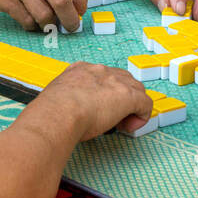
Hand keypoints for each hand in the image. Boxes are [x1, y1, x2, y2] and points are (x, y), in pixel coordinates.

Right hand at [38, 62, 152, 139]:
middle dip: (120, 98)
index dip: (104, 93)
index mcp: (79, 70)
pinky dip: (141, 116)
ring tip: (121, 124)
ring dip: (131, 107)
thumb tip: (63, 115)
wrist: (59, 112)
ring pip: (136, 90)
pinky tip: (130, 127)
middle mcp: (99, 71)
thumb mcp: (56, 99)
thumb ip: (64, 102)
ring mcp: (116, 82)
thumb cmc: (52, 111)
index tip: (98, 108)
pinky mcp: (128, 96)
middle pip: (122, 80)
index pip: (101, 76)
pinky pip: (145, 104)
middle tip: (111, 117)